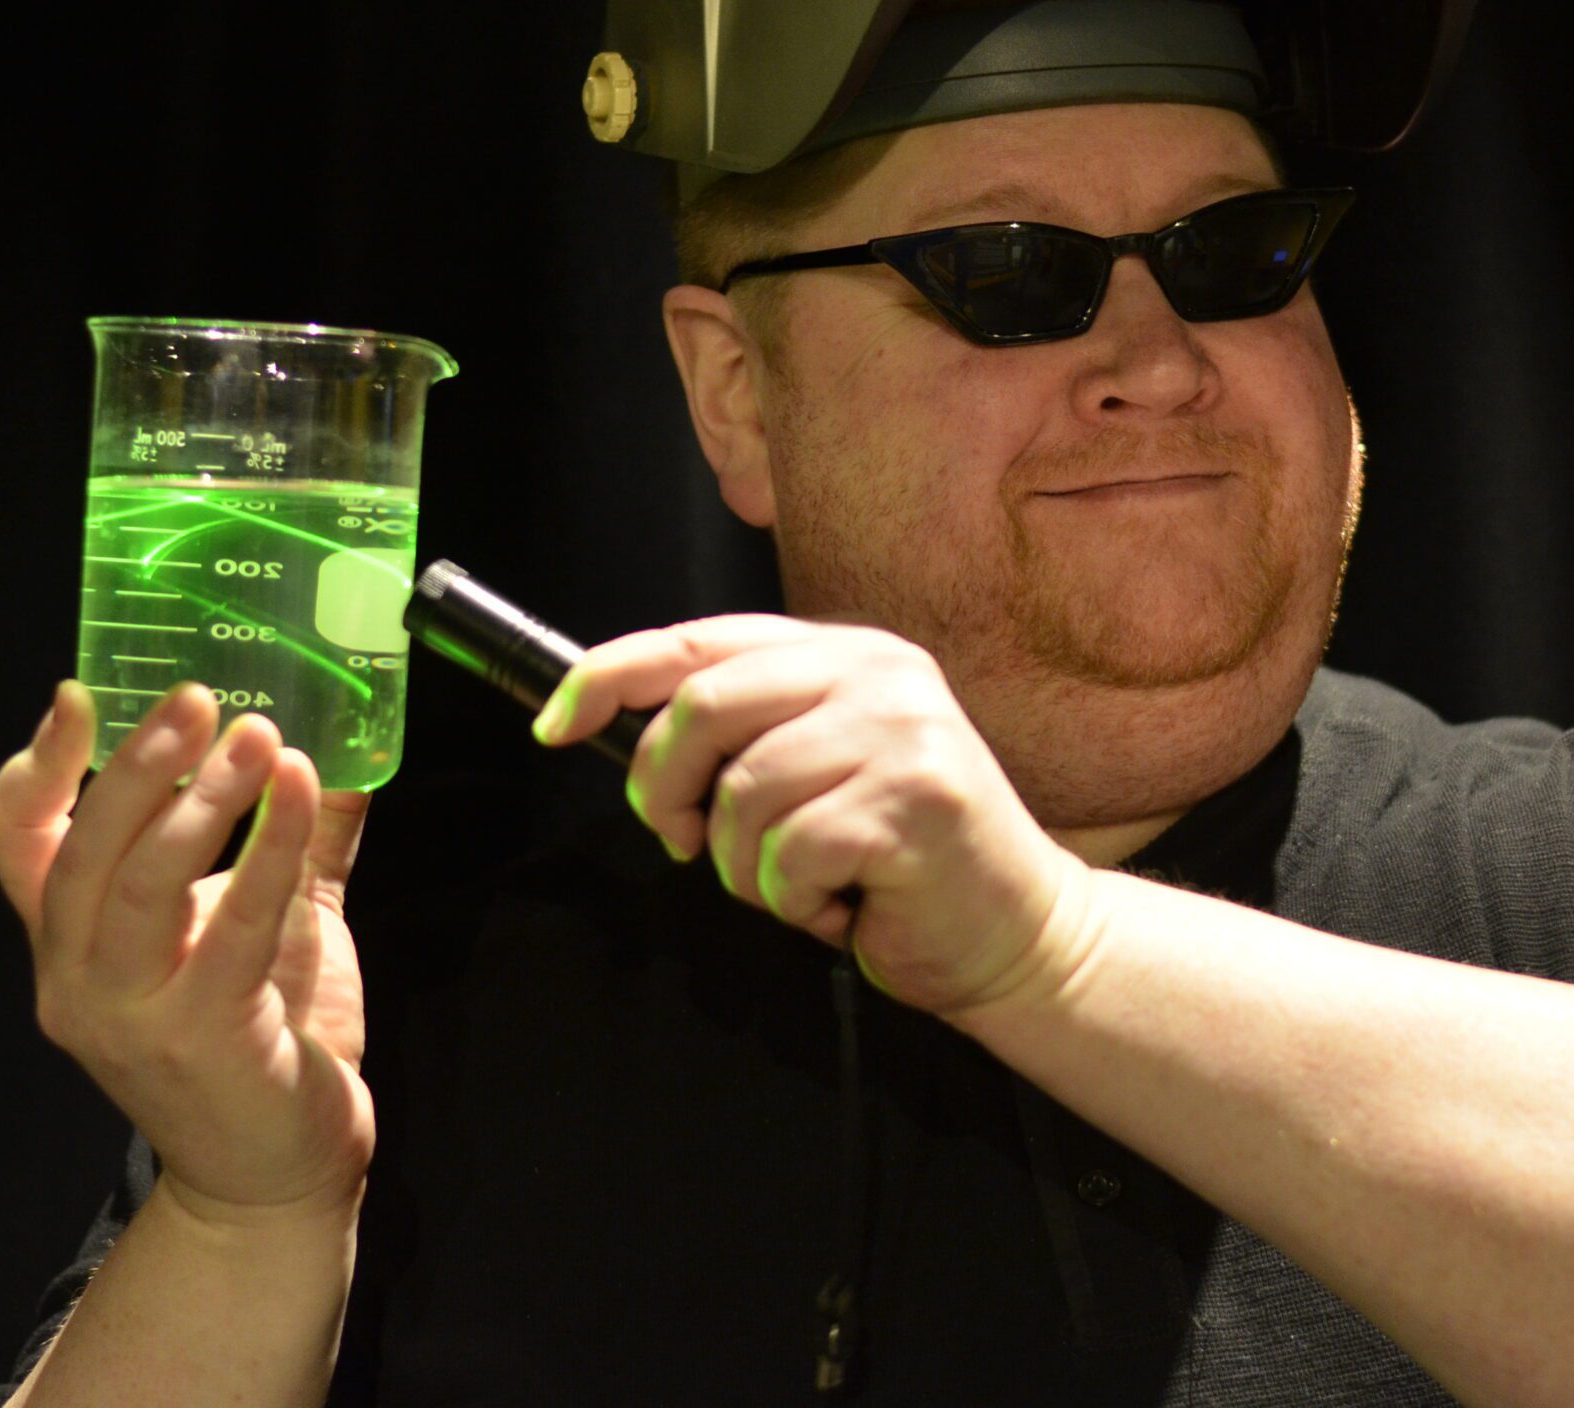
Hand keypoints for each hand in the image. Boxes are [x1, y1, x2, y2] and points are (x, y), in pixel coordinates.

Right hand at [0, 680, 374, 1224]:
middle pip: (78, 850)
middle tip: (196, 699)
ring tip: (257, 738)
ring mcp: (131, 1015)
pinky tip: (304, 797)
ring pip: (140, 886)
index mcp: (69, 941)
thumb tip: (339, 746)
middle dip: (134, 765)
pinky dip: (271, 852)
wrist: (275, 1171)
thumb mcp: (255, 923)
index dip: (38, 764)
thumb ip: (287, 841)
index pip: (11, 839)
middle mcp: (76, 979)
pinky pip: (234, 930)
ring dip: (201, 802)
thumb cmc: (259, 1036)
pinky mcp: (202, 1039)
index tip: (82, 695)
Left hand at [531, 615, 1095, 1019]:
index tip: (554, 723)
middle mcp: (878, 674)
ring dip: (744, 866)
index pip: (696, 638)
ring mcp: (902, 732)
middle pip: (702, 707)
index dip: (609, 676)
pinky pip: (789, 854)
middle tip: (684, 842)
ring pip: (742, 794)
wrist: (1018, 934)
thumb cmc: (897, 865)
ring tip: (800, 882)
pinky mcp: (914, 802)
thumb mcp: (815, 772)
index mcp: (846, 653)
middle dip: (666, 789)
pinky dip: (795, 900)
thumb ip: (743, 735)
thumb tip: (609, 722)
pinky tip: (844, 904)